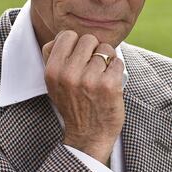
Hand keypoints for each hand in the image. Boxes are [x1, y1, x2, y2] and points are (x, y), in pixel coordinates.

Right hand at [42, 31, 124, 163]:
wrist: (88, 136)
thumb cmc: (73, 105)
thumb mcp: (54, 84)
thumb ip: (55, 59)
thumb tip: (66, 35)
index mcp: (53, 71)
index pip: (66, 35)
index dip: (76, 43)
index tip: (80, 56)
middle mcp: (69, 74)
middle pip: (88, 39)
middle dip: (93, 49)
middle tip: (93, 66)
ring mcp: (90, 79)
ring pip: (105, 49)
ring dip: (107, 59)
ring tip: (102, 75)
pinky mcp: (110, 85)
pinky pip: (118, 61)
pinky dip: (117, 69)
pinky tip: (111, 81)